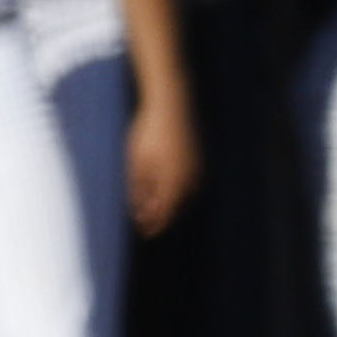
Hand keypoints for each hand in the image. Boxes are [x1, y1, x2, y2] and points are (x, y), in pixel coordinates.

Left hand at [124, 85, 197, 233]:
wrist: (172, 105)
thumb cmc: (149, 132)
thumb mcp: (137, 161)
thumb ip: (139, 188)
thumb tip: (139, 209)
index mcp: (174, 182)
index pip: (165, 212)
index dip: (154, 223)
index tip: (143, 231)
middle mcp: (190, 179)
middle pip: (177, 206)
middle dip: (162, 216)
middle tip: (148, 223)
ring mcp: (197, 168)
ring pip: (185, 195)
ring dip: (171, 204)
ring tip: (156, 207)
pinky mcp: (199, 159)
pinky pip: (190, 183)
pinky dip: (178, 191)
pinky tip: (168, 188)